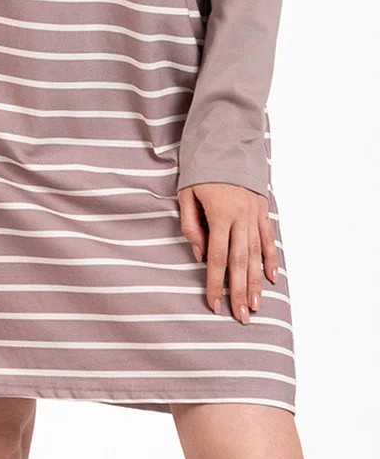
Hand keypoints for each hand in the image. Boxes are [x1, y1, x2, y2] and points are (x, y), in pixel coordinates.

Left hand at [177, 182, 278, 323]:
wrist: (226, 142)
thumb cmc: (201, 169)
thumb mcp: (186, 193)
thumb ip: (191, 225)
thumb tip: (199, 254)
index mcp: (220, 214)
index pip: (216, 257)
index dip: (214, 283)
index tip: (214, 304)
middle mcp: (240, 217)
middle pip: (240, 262)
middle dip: (240, 291)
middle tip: (241, 316)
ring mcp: (254, 214)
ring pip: (256, 254)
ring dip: (256, 282)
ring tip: (256, 305)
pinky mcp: (262, 210)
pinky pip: (268, 239)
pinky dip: (271, 259)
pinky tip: (272, 278)